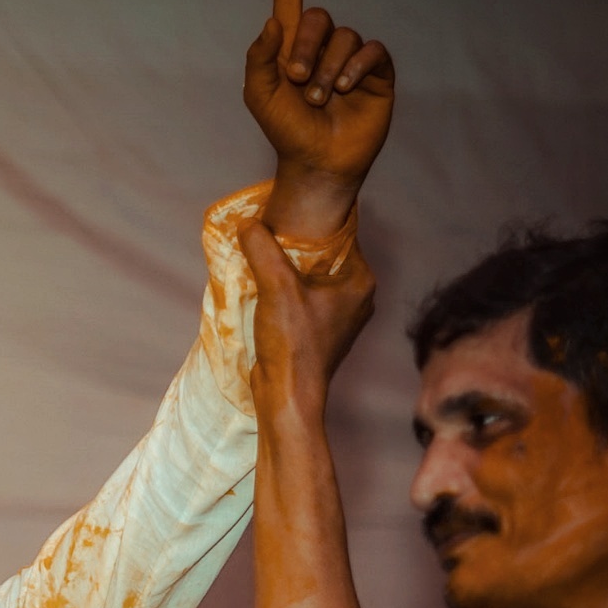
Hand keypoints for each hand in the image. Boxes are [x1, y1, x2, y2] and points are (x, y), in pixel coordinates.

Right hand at [240, 220, 376, 417]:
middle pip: (324, 256)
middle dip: (296, 246)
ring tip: (262, 258)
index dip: (313, 221)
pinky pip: (304, 299)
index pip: (340, 234)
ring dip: (288, 269)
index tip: (285, 213)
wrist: (288, 394)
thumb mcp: (276, 287)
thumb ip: (263, 249)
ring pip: (312, 278)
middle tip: (269, 233)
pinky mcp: (320, 332)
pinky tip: (263, 287)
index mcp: (360, 281)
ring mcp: (339, 317)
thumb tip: (247, 222)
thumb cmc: (293, 343)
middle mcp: (356, 297)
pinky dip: (285, 291)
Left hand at [244, 0, 394, 236]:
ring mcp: (350, 57)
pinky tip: (344, 89)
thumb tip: (273, 21)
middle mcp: (321, 45)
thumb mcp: (259, 95)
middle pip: (317, 17)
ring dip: (327, 69)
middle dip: (304, 47)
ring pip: (344, 37)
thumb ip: (259, 57)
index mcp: (289, 45)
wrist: (315, 162)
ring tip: (318, 98)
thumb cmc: (285, 130)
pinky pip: (371, 50)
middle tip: (297, 80)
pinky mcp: (375, 72)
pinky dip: (355, 67)